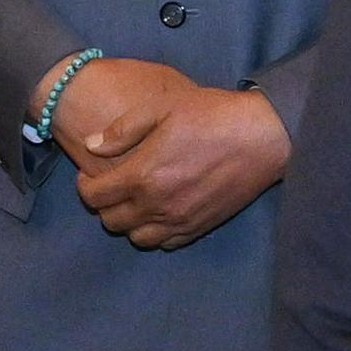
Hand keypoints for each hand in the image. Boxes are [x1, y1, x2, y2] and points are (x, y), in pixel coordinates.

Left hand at [63, 62, 289, 250]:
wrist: (264, 136)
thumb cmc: (213, 115)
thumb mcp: (163, 107)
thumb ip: (122, 129)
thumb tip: (91, 146)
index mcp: (142, 175)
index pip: (94, 196)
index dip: (85, 186)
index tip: (91, 174)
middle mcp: (157, 205)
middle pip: (111, 221)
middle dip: (105, 205)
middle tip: (114, 187)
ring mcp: (180, 220)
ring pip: (137, 238)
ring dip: (130, 223)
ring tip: (138, 202)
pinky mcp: (202, 226)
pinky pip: (167, 243)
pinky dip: (157, 232)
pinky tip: (163, 212)